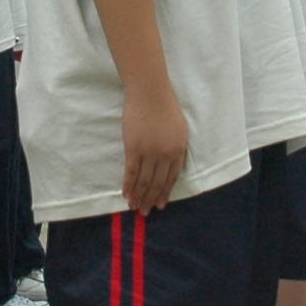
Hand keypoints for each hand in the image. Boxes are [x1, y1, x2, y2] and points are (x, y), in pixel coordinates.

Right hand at [119, 88, 188, 214]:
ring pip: (144, 181)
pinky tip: (126, 194)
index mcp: (179, 151)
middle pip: (158, 183)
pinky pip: (131, 172)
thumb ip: (176, 146)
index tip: (160, 204)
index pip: (171, 178)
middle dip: (151, 199)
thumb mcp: (179, 128)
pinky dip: (128, 185)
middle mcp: (165, 155)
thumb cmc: (165, 106)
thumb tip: (170, 163)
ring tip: (134, 207)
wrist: (150, 93)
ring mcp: (149, 153)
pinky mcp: (134, 149)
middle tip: (145, 213)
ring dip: (139, 196)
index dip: (164, 192)